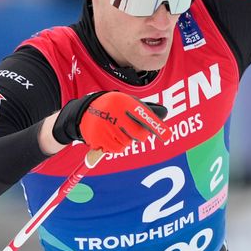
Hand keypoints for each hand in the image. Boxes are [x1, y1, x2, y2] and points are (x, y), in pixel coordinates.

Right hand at [53, 91, 169, 155]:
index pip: (143, 115)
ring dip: (125, 140)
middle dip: (139, 135)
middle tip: (130, 129)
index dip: (155, 125)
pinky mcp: (98, 138)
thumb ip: (145, 109)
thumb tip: (164, 112)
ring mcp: (105, 127)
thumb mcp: (127, 103)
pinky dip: (116, 146)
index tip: (167, 134)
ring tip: (115, 130)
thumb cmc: (113, 107)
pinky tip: (109, 136)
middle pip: (139, 134)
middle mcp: (114, 113)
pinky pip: (117, 149)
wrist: (84, 111)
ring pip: (128, 143)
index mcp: (124, 101)